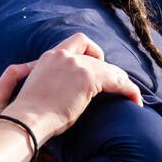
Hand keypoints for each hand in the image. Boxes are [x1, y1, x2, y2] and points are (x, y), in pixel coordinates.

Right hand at [0, 33, 140, 145]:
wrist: (27, 119)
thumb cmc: (28, 114)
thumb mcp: (36, 89)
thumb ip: (49, 81)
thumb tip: (58, 91)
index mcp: (49, 57)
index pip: (77, 41)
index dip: (90, 52)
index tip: (92, 66)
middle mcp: (63, 56)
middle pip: (95, 54)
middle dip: (106, 68)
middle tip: (113, 84)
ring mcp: (76, 65)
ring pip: (108, 68)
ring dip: (119, 80)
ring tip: (129, 94)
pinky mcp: (88, 78)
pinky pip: (117, 81)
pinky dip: (129, 90)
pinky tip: (135, 100)